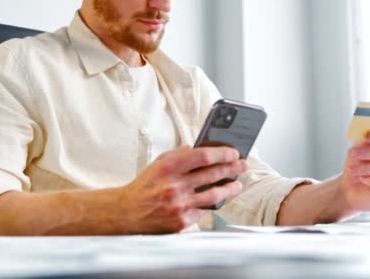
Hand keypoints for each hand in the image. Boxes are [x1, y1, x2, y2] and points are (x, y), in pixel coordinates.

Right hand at [119, 145, 246, 233]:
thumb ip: (178, 155)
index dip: (222, 154)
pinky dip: (212, 204)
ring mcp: (179, 204)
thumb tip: (199, 148)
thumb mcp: (158, 164)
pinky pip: (204, 211)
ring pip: (214, 195)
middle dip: (232, 168)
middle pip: (213, 174)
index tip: (233, 153)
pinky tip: (218, 200)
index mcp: (169, 167)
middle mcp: (175, 185)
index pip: (203, 156)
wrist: (127, 212)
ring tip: (237, 185)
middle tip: (242, 166)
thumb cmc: (144, 186)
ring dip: (230, 188)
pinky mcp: (181, 220)